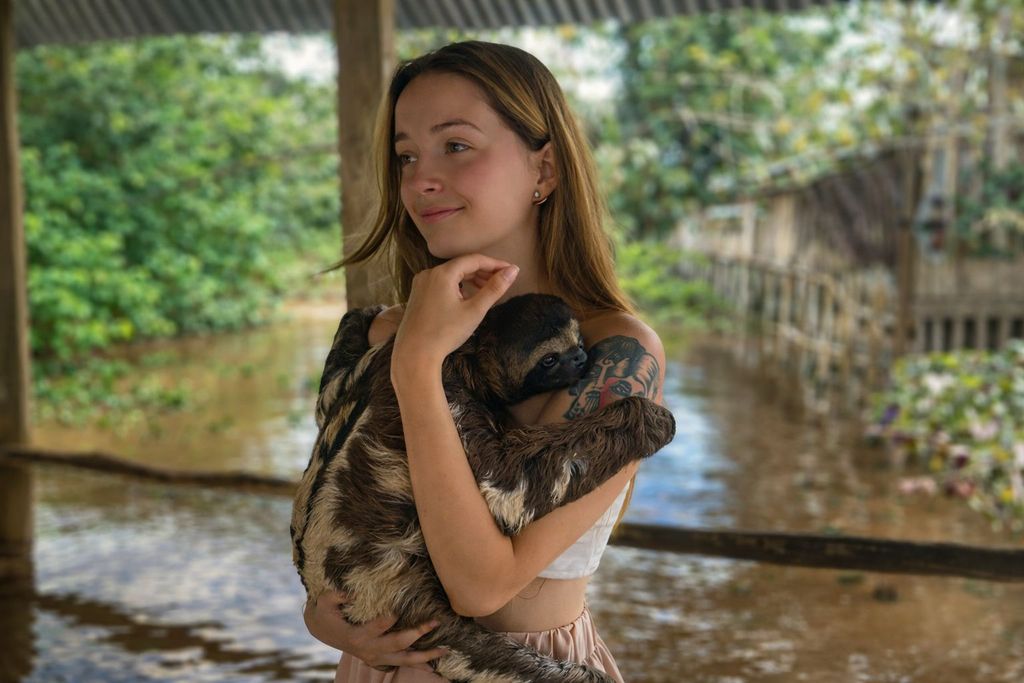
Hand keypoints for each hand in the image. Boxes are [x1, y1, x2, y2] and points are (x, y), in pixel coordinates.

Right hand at [303, 591, 446, 671]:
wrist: (324, 631)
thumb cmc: (326, 613)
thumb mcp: (324, 602)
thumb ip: (335, 596)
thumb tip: (349, 591)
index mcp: (356, 636)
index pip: (376, 628)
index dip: (386, 621)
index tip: (397, 612)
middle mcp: (369, 649)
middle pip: (397, 644)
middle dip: (417, 634)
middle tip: (434, 622)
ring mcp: (376, 657)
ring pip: (404, 660)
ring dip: (425, 656)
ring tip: (445, 649)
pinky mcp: (380, 658)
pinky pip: (403, 662)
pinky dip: (420, 661)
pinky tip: (435, 656)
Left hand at [392, 253, 518, 372]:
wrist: (414, 355)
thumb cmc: (445, 333)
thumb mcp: (475, 311)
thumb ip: (494, 288)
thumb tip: (513, 270)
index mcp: (443, 273)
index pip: (474, 260)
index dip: (495, 264)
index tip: (511, 270)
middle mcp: (429, 273)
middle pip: (461, 266)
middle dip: (483, 272)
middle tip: (501, 281)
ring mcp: (420, 284)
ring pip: (451, 275)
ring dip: (470, 279)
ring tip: (486, 290)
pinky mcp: (417, 295)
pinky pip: (440, 283)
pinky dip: (456, 286)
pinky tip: (465, 299)